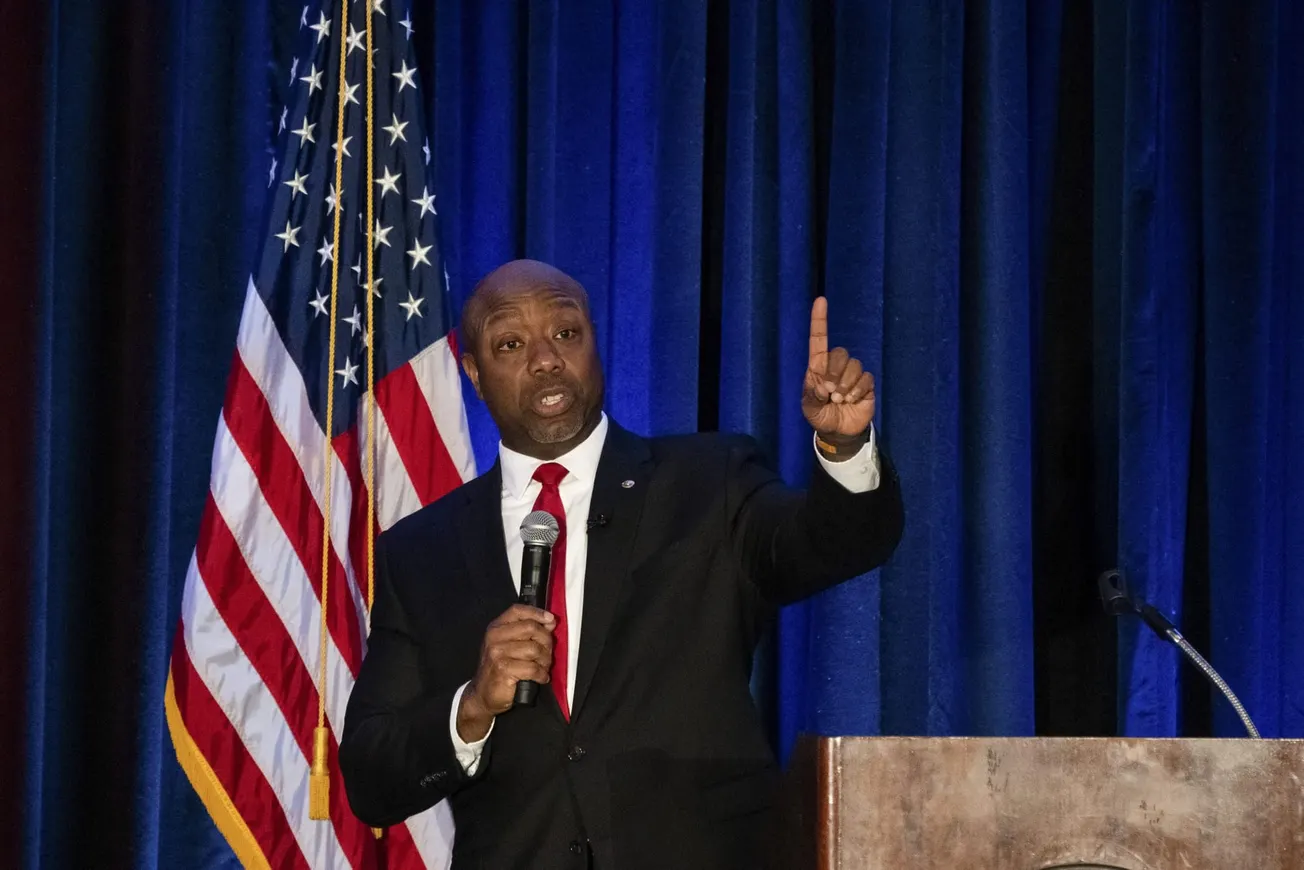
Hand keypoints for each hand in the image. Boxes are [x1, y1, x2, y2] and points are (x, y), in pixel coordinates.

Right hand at [457, 604, 554, 740]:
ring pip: (534, 649)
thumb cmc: (499, 668)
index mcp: (496, 628)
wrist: (483, 694)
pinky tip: (540, 677)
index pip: (518, 611)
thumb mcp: (508, 645)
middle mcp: (494, 637)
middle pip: (531, 628)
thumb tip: (550, 621)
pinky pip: (533, 668)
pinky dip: (541, 674)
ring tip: (543, 667)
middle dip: (546, 641)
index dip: (537, 613)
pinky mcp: (503, 670)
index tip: (551, 620)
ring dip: (545, 660)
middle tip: (547, 653)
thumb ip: (527, 631)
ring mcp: (497, 653)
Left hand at [802, 297, 875, 443]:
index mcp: (818, 367)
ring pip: (854, 365)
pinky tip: (852, 401)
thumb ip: (812, 396)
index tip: (821, 301)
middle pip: (840, 353)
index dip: (819, 320)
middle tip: (831, 393)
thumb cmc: (820, 416)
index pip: (818, 340)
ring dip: (846, 385)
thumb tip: (824, 386)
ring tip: (840, 400)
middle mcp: (836, 367)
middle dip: (835, 372)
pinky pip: (866, 378)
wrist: (838, 433)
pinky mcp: (866, 384)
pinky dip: (857, 390)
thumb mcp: (809, 408)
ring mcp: (852, 375)